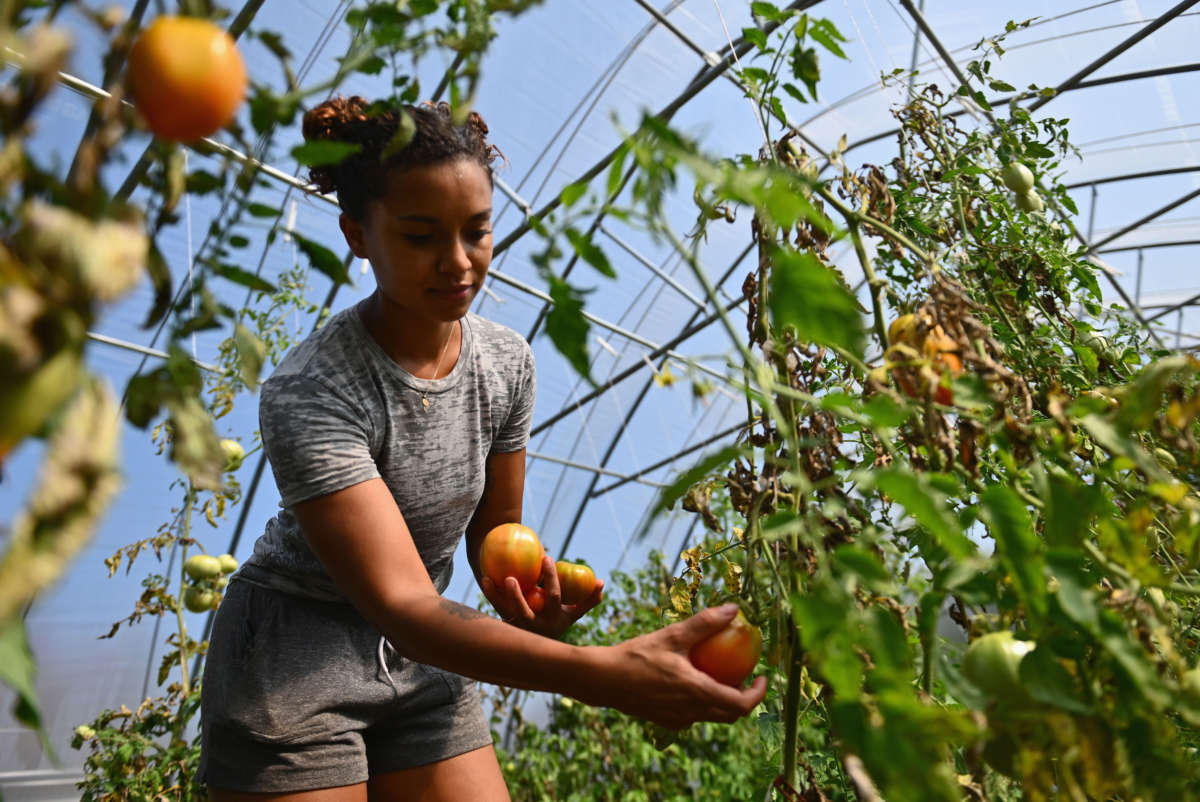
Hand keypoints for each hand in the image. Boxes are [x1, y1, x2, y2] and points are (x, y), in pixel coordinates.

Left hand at [481, 554, 603, 638]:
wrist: (539, 647)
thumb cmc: (558, 621)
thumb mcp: (574, 614)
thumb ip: (589, 600)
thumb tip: (601, 582)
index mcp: (553, 619)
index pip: (554, 597)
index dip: (551, 579)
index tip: (547, 558)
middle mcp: (535, 626)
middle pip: (525, 609)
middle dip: (518, 594)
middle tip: (512, 575)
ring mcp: (519, 627)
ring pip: (507, 612)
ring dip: (500, 596)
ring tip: (498, 578)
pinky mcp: (507, 625)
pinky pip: (497, 608)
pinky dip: (491, 594)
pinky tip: (487, 578)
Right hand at [585, 604, 767, 729]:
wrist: (603, 680)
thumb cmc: (636, 655)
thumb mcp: (673, 635)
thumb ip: (705, 623)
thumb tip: (734, 609)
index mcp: (697, 693)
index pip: (741, 705)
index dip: (757, 694)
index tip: (762, 676)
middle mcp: (691, 712)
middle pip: (730, 714)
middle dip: (743, 697)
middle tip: (744, 674)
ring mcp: (678, 720)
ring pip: (712, 715)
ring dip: (722, 699)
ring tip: (719, 673)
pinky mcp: (665, 720)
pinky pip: (693, 715)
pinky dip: (702, 701)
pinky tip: (692, 679)